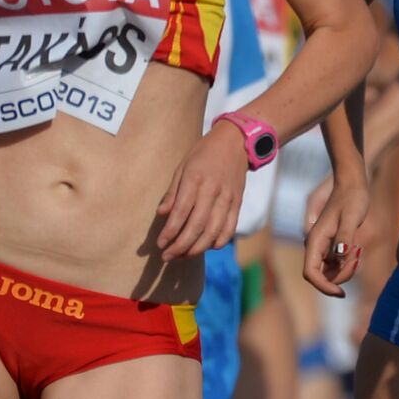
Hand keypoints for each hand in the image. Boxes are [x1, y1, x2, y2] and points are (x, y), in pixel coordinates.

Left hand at [156, 122, 248, 260]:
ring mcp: (228, 197)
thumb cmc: (204, 153)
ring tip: (184, 255)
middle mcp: (213, 190)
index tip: (160, 244)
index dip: (170, 231)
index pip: (182, 212)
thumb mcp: (183, 166)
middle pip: (197, 225)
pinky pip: (230, 227)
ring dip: (198, 248)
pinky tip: (207, 247)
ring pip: (214, 231)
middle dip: (181, 245)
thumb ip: (173, 192)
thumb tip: (162, 214)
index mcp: (196, 179)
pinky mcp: (238, 202)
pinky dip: (219, 241)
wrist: (236, 142)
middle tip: (168, 257)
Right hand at [303, 173, 367, 296]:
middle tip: (359, 256)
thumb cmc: (353, 198)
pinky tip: (358, 247)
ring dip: (346, 268)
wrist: (353, 184)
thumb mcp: (352, 218)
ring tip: (359, 248)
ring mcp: (322, 246)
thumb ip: (345, 237)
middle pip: (322, 276)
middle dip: (341, 275)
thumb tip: (339, 256)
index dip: (324, 287)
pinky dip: (348, 261)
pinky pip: (337, 263)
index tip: (342, 293)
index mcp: (315, 240)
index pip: (310, 273)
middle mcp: (315, 245)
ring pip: (331, 271)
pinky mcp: (331, 244)